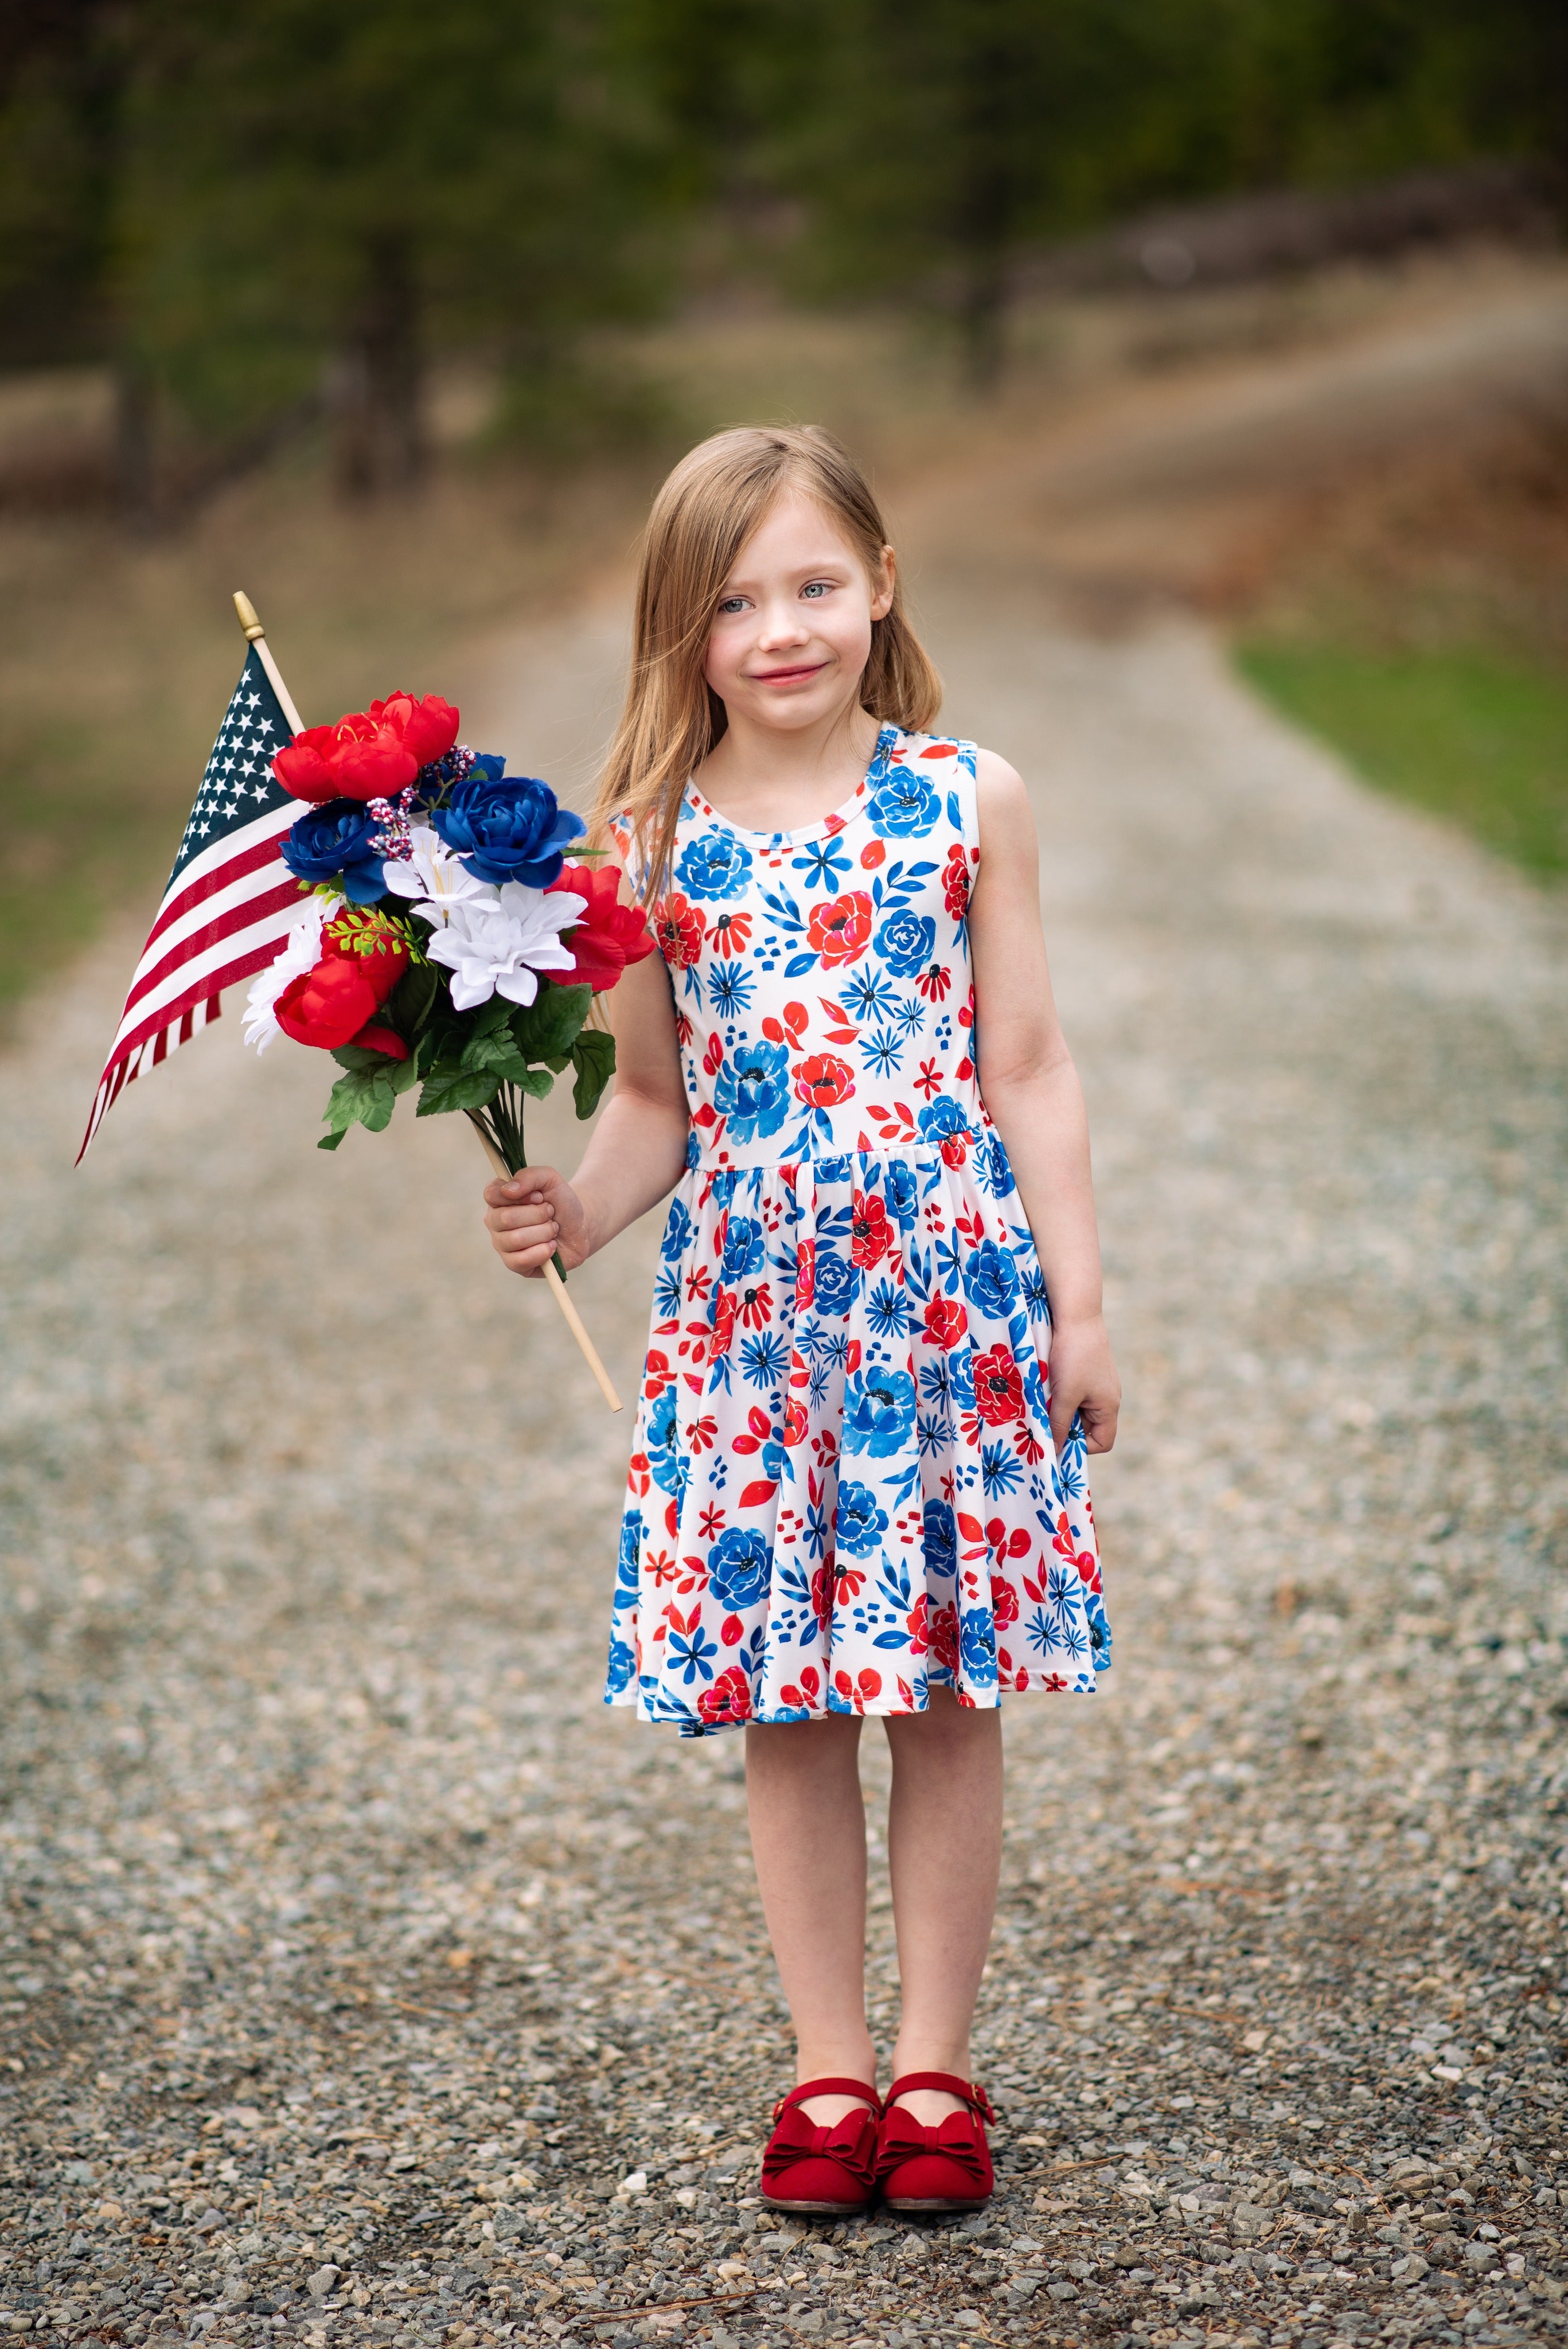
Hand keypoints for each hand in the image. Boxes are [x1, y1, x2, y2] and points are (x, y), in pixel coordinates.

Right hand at [482, 1166, 590, 1278]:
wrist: (580, 1227)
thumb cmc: (561, 1202)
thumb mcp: (550, 1179)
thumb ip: (529, 1176)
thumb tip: (508, 1190)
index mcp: (499, 1199)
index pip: (491, 1195)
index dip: (519, 1196)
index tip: (539, 1197)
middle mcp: (495, 1222)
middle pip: (506, 1218)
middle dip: (538, 1215)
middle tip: (550, 1213)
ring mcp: (502, 1245)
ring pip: (516, 1239)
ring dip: (544, 1232)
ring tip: (553, 1229)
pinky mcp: (514, 1264)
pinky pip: (521, 1260)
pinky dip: (543, 1251)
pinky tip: (551, 1246)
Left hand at [1047, 1312, 1120, 1454]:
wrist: (1076, 1314)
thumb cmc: (1074, 1356)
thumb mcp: (1065, 1395)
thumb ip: (1058, 1424)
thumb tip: (1055, 1452)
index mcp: (1109, 1406)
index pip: (1102, 1441)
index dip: (1081, 1447)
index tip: (1057, 1439)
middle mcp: (1106, 1397)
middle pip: (1085, 1427)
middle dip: (1064, 1426)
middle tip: (1043, 1420)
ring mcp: (1095, 1384)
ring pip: (1074, 1409)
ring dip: (1056, 1408)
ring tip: (1041, 1400)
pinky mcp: (1083, 1371)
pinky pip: (1070, 1392)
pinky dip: (1056, 1393)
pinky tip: (1043, 1385)